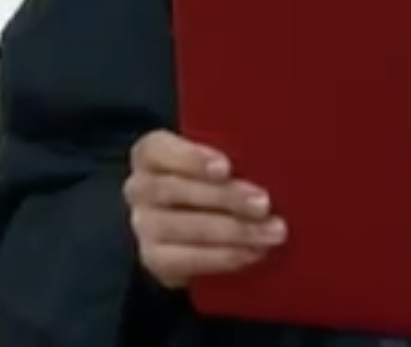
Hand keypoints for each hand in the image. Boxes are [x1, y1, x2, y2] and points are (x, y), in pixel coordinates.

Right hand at [123, 129, 286, 288]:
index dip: (191, 158)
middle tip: (264, 204)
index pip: (158, 149)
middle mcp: (139, 188)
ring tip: (270, 233)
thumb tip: (271, 162)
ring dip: (232, 231)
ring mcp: (142, 225)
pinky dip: (222, 257)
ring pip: (181, 227)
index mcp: (151, 154)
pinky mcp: (153, 259)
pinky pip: (185, 260)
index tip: (226, 168)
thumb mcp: (219, 163)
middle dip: (224, 197)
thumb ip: (232, 158)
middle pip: (174, 189)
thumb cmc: (215, 183)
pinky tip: (250, 253)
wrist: (196, 229)